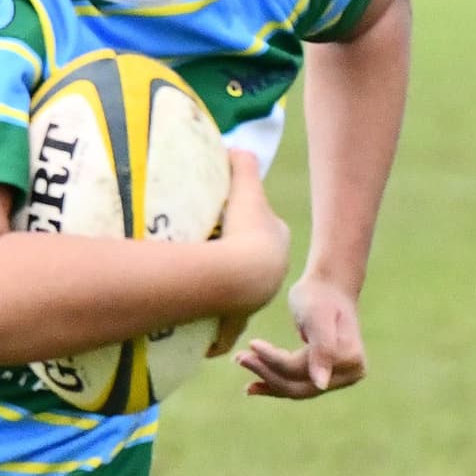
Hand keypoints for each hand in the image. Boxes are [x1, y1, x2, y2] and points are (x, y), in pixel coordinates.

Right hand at [199, 151, 292, 353]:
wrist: (242, 275)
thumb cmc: (245, 230)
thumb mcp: (245, 188)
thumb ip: (242, 163)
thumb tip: (234, 147)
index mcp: (277, 243)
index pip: (266, 230)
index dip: (248, 224)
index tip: (227, 221)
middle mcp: (272, 274)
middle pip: (253, 263)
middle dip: (236, 260)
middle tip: (210, 252)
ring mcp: (255, 299)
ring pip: (240, 293)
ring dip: (224, 290)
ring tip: (200, 284)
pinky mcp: (235, 319)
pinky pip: (223, 327)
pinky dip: (213, 328)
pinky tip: (199, 323)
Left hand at [239, 276, 366, 399]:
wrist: (328, 285)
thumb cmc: (320, 295)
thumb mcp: (317, 318)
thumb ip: (323, 349)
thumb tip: (321, 384)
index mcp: (351, 360)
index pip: (302, 370)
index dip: (274, 360)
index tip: (252, 343)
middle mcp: (351, 374)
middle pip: (299, 386)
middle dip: (267, 373)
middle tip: (239, 358)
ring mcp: (340, 377)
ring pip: (295, 388)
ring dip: (266, 378)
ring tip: (241, 361)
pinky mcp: (327, 374)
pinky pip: (297, 385)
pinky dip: (273, 383)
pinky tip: (252, 385)